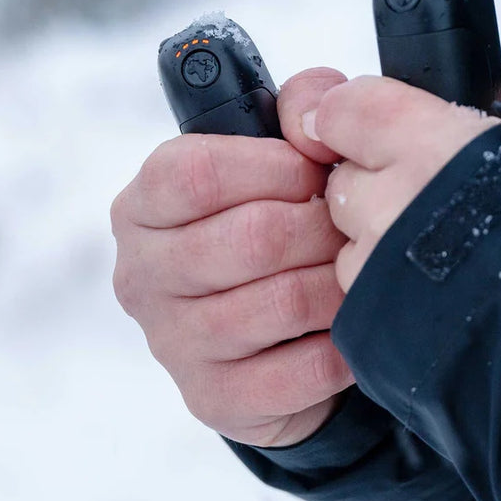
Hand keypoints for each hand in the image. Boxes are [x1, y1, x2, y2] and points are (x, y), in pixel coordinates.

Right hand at [111, 67, 355, 447]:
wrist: (264, 330)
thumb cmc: (270, 225)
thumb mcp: (273, 158)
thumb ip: (292, 109)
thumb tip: (319, 101)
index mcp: (145, 205)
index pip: (198, 172)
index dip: (276, 166)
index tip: (317, 170)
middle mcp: (143, 273)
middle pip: (251, 237)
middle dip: (321, 226)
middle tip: (350, 224)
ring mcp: (173, 342)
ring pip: (281, 302)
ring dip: (338, 282)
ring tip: (357, 269)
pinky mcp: (214, 398)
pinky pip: (301, 370)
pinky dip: (343, 345)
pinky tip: (350, 326)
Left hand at [302, 65, 500, 291]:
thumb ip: (500, 98)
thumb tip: (478, 86)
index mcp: (427, 145)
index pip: (341, 110)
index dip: (353, 116)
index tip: (368, 126)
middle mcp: (390, 206)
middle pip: (345, 181)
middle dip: (375, 185)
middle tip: (429, 198)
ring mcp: (377, 269)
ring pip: (350, 242)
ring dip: (381, 240)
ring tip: (445, 253)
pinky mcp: (375, 319)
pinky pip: (361, 291)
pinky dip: (388, 286)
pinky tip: (438, 291)